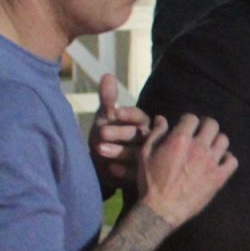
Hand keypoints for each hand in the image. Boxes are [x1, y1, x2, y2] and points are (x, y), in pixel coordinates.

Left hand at [89, 73, 150, 192]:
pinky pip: (137, 174)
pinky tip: (111, 169)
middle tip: (100, 133)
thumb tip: (107, 75)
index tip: (113, 112)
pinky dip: (125, 171)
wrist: (104, 166)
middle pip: (139, 135)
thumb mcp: (106, 118)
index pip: (139, 116)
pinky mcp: (143, 175)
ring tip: (100, 150)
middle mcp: (148, 139)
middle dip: (120, 133)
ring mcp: (147, 158)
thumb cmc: (108, 136)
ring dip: (120, 152)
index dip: (127, 114)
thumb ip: (108, 99)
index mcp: (142, 123)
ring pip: (139, 154)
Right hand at [136, 114, 236, 226]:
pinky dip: (228, 159)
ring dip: (217, 140)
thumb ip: (156, 134)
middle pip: (212, 124)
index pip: (192, 118)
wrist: (160, 209)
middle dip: (205, 126)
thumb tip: (162, 118)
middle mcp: (198, 147)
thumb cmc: (149, 181)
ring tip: (210, 146)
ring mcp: (211, 162)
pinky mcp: (219, 177)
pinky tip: (219, 161)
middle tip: (201, 133)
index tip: (186, 126)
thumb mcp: (145, 154)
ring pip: (224, 140)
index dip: (188, 121)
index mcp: (180, 139)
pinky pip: (233, 161)